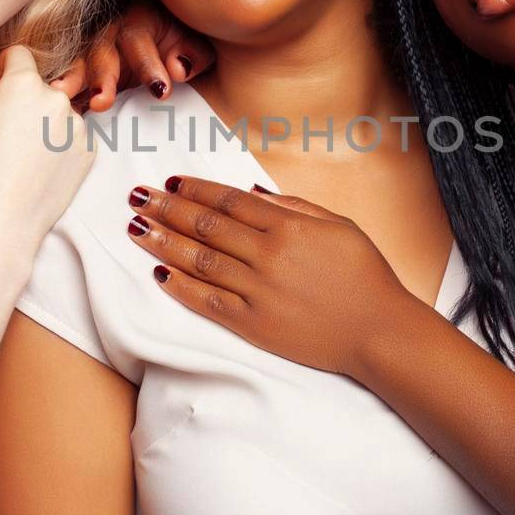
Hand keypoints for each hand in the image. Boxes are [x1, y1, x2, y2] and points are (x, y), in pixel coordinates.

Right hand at [0, 45, 92, 242]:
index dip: (0, 71)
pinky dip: (58, 145)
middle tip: (0, 135)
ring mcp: (79, 126)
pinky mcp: (91, 152)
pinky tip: (38, 168)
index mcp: (24, 84)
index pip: (18, 56)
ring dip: (41, 123)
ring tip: (19, 157)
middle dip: (20, 100)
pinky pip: (72, 136)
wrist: (1, 226)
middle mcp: (58, 99)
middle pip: (37, 85)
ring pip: (56, 112)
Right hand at [69, 3, 215, 110]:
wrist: (163, 37)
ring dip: (71, 82)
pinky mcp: (81, 74)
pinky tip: (57, 112)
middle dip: (100, 77)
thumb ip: (192, 53)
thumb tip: (178, 70)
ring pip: (77, 64)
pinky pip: (70, 84)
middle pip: (100, 52)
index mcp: (138, 20)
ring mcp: (90, 53)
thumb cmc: (180, 39)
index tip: (161, 92)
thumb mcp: (194, 41)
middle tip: (100, 102)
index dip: (148, 66)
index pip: (139, 41)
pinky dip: (65, 97)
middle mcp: (108, 33)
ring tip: (62, 96)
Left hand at [122, 175, 426, 375]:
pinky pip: (207, 302)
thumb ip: (293, 206)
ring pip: (198, 260)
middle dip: (167, 209)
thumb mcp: (338, 225)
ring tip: (136, 228)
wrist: (379, 332)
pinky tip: (158, 271)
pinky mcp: (253, 325)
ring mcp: (257, 291)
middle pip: (205, 225)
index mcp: (288, 226)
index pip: (228, 201)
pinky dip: (179, 286)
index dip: (195, 190)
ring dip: (163, 241)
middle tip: (138, 197)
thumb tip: (249, 190)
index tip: (170, 182)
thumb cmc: (365, 275)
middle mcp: (267, 255)